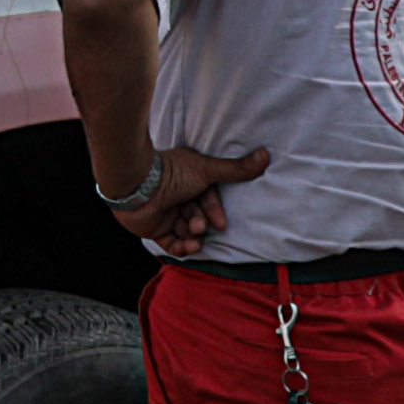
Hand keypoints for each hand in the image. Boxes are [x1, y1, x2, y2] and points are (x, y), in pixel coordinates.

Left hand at [107, 138, 270, 255]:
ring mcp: (166, 214)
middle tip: (199, 227)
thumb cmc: (172, 174)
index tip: (220, 223)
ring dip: (193, 238)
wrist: (137, 186)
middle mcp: (177, 197)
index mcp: (188, 181)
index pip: (207, 200)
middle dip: (201, 225)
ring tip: (193, 238)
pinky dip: (181, 247)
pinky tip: (187, 247)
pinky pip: (172, 244)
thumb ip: (236, 169)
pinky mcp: (155, 230)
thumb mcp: (207, 170)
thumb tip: (266, 155)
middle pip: (198, 217)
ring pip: (186, 232)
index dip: (214, 211)